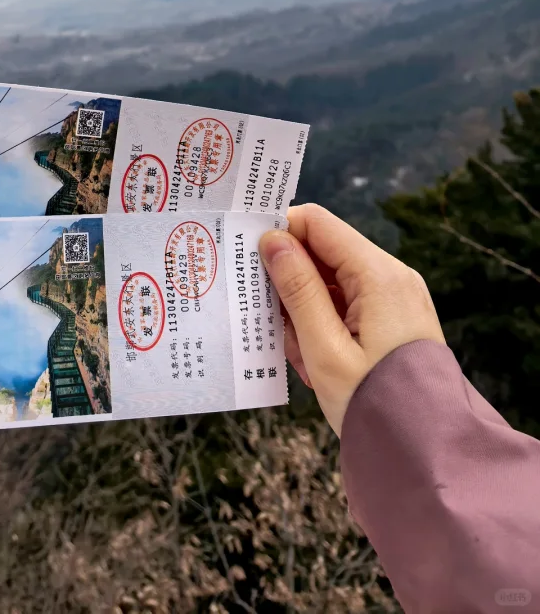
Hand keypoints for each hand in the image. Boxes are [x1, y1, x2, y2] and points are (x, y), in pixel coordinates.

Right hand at [259, 203, 444, 434]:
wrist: (427, 454)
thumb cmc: (373, 404)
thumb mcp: (324, 348)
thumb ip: (297, 288)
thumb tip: (272, 239)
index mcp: (378, 275)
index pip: (317, 223)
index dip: (279, 233)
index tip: (249, 263)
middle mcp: (391, 276)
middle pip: (322, 252)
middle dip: (290, 284)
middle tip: (276, 328)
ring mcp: (395, 297)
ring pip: (330, 281)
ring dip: (304, 312)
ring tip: (303, 359)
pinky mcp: (393, 318)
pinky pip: (346, 304)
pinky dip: (323, 325)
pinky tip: (316, 363)